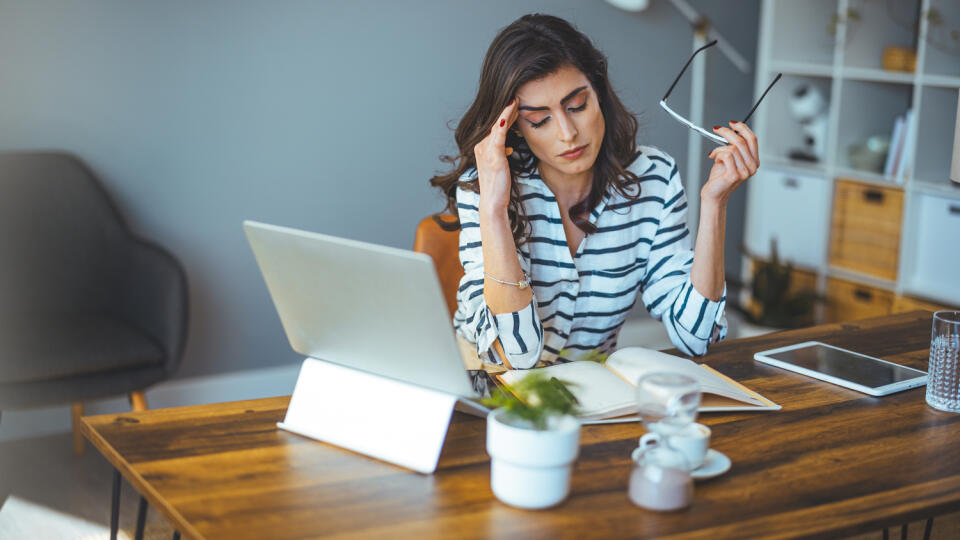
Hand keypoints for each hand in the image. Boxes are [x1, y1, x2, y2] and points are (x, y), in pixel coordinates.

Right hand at [474, 99, 518, 213]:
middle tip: (517, 99)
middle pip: (495, 124)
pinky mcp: (494, 156)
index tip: (515, 106)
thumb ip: (502, 154)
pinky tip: (510, 112)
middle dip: (506, 111)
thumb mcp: (499, 166)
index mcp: (481, 148)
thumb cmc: (498, 186)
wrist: (493, 202)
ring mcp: (486, 151)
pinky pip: (500, 134)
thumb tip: (509, 147)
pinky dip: (504, 122)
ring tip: (516, 100)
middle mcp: (481, 146)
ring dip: (507, 112)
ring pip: (497, 125)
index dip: (505, 116)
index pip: (495, 127)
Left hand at [702, 121, 758, 206]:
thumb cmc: (720, 177)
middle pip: (742, 141)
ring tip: (714, 154)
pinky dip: (717, 154)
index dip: (742, 128)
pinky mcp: (734, 175)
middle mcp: (752, 167)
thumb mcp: (729, 158)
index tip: (732, 123)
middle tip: (717, 129)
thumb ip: (734, 147)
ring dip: (719, 148)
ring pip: (732, 148)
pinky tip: (714, 158)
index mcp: (754, 161)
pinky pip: (726, 155)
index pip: (752, 139)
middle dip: (727, 132)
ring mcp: (744, 172)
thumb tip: (730, 131)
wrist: (713, 194)